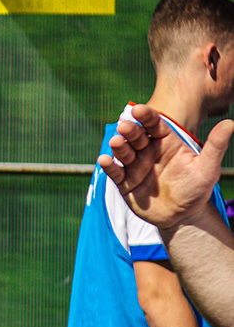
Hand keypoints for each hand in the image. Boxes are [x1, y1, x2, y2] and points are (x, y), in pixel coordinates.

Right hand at [98, 104, 232, 228]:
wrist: (182, 216)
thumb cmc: (197, 189)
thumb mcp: (208, 168)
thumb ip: (215, 146)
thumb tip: (230, 123)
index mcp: (166, 143)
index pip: (154, 125)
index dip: (146, 116)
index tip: (139, 109)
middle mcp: (148, 152)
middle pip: (136, 137)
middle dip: (129, 131)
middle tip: (125, 127)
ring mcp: (135, 166)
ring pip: (123, 152)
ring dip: (118, 146)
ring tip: (116, 143)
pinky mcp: (125, 183)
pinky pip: (115, 173)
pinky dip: (108, 166)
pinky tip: (104, 160)